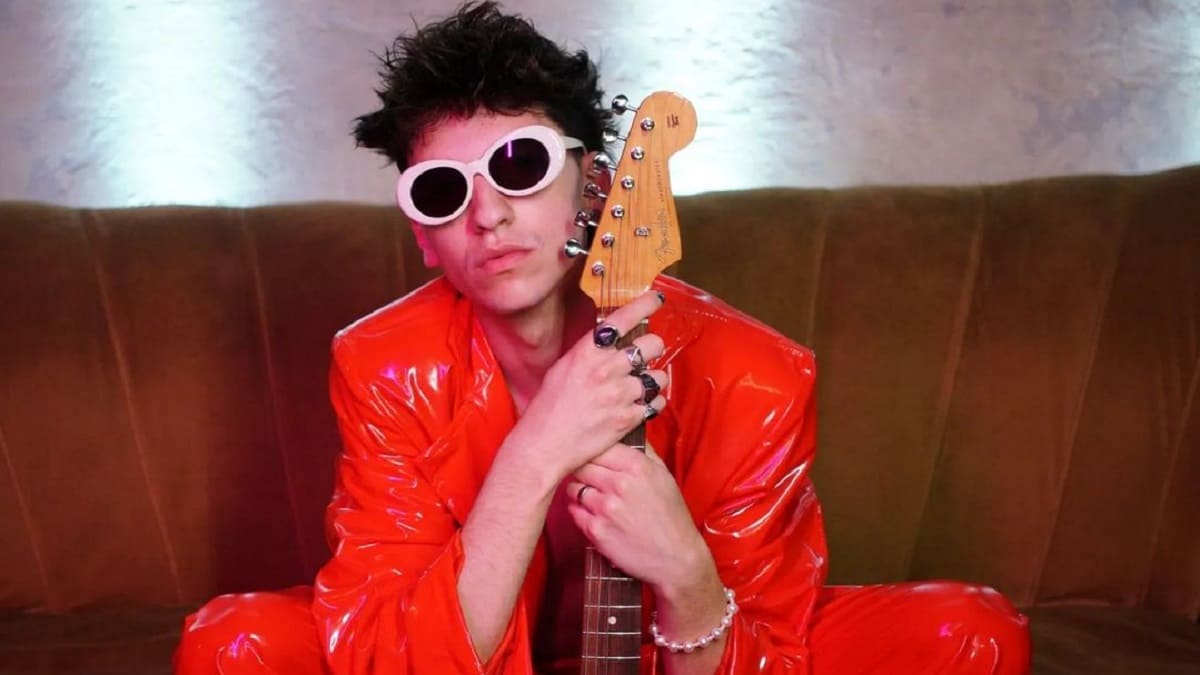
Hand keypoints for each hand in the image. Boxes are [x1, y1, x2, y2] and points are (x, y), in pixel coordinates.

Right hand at [504, 290, 668, 480]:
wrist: (544, 444)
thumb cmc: (548, 407)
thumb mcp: (563, 368)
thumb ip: (588, 353)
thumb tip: (610, 340)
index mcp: (586, 352)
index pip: (622, 319)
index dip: (644, 305)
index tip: (656, 299)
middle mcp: (606, 369)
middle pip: (651, 345)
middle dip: (652, 348)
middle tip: (645, 355)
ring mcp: (619, 394)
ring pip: (657, 376)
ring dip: (653, 380)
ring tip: (640, 386)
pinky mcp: (628, 418)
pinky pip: (655, 403)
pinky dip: (652, 403)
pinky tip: (640, 406)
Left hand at [564, 443, 713, 592]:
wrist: (676, 559)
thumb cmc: (670, 516)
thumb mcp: (664, 475)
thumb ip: (643, 451)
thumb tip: (627, 429)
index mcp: (637, 467)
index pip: (599, 446)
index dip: (592, 450)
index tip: (592, 454)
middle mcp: (619, 485)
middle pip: (582, 465)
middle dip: (582, 468)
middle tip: (587, 475)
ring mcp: (606, 509)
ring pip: (573, 487)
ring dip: (578, 489)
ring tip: (590, 495)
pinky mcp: (596, 531)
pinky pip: (573, 511)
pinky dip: (578, 510)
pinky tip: (591, 513)